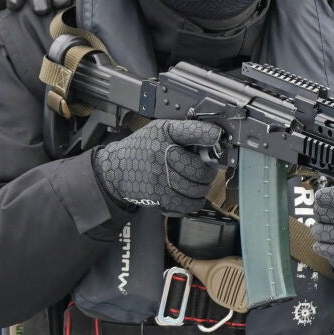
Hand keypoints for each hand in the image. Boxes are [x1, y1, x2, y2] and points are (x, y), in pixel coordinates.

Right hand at [92, 119, 222, 213]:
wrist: (114, 169)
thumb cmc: (142, 148)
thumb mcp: (160, 130)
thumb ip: (186, 132)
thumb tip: (215, 138)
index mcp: (165, 133)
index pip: (192, 131)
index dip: (209, 134)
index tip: (219, 137)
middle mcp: (161, 153)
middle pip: (200, 169)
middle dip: (209, 173)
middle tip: (207, 172)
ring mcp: (159, 177)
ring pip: (196, 189)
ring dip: (202, 189)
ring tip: (198, 185)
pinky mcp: (157, 196)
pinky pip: (186, 204)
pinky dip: (193, 202)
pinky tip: (190, 196)